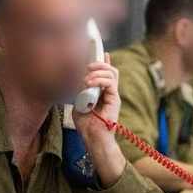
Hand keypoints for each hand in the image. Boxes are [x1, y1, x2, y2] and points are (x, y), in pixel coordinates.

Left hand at [72, 53, 126, 186]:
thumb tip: (77, 80)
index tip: (98, 53)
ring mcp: (113, 95)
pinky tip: (88, 83)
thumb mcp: (78, 103)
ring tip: (86, 77)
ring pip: (112, 73)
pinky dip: (99, 80)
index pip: (106, 72)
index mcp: (102, 92)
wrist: (94, 139)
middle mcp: (110, 92)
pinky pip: (110, 83)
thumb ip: (80, 92)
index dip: (102, 61)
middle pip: (110, 69)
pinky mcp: (115, 100)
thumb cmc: (86, 125)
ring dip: (97, 72)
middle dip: (98, 64)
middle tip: (86, 66)